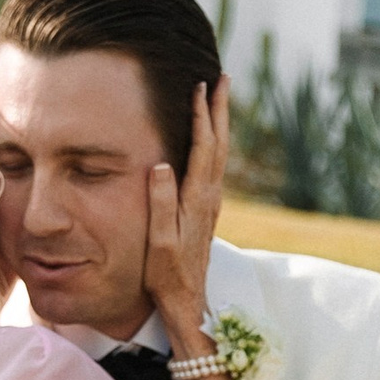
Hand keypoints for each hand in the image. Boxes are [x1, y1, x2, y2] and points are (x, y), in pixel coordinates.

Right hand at [143, 78, 228, 351]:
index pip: (202, 147)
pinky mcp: (207, 211)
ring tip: (218, 98)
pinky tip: (209, 138)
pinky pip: (214, 166)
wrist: (187, 302)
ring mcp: (210, 204)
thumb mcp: (158, 240)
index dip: (201, 115)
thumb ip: (160, 202)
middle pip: (219, 143)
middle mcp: (210, 197)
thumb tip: (161, 164)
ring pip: (220, 153)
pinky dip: (214, 143)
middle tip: (221, 77)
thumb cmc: (166, 274)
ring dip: (219, 123)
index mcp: (198, 199)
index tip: (199, 86)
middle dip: (220, 109)